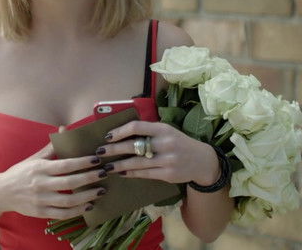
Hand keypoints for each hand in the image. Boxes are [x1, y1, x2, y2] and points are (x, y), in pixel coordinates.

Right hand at [0, 135, 107, 219]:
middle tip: (104, 174)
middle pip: (70, 183)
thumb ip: (51, 147)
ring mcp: (41, 200)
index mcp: (40, 168)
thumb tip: (65, 129)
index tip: (97, 159)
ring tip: (100, 191)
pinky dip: (77, 211)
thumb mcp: (34, 158)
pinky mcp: (41, 213)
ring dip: (87, 197)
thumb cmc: (20, 173)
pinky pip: (63, 214)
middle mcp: (40, 185)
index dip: (83, 162)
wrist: (1, 193)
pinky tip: (88, 206)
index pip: (65, 165)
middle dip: (89, 178)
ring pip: (68, 201)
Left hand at [96, 121, 219, 185]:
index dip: (120, 131)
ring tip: (107, 166)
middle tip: (100, 152)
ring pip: (137, 162)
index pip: (137, 127)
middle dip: (113, 149)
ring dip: (119, 165)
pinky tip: (122, 173)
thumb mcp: (167, 131)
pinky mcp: (168, 174)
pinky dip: (131, 173)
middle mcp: (165, 143)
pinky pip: (145, 173)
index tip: (107, 136)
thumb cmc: (179, 143)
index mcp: (163, 129)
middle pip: (133, 146)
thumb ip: (148, 130)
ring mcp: (168, 160)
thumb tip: (121, 133)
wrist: (202, 160)